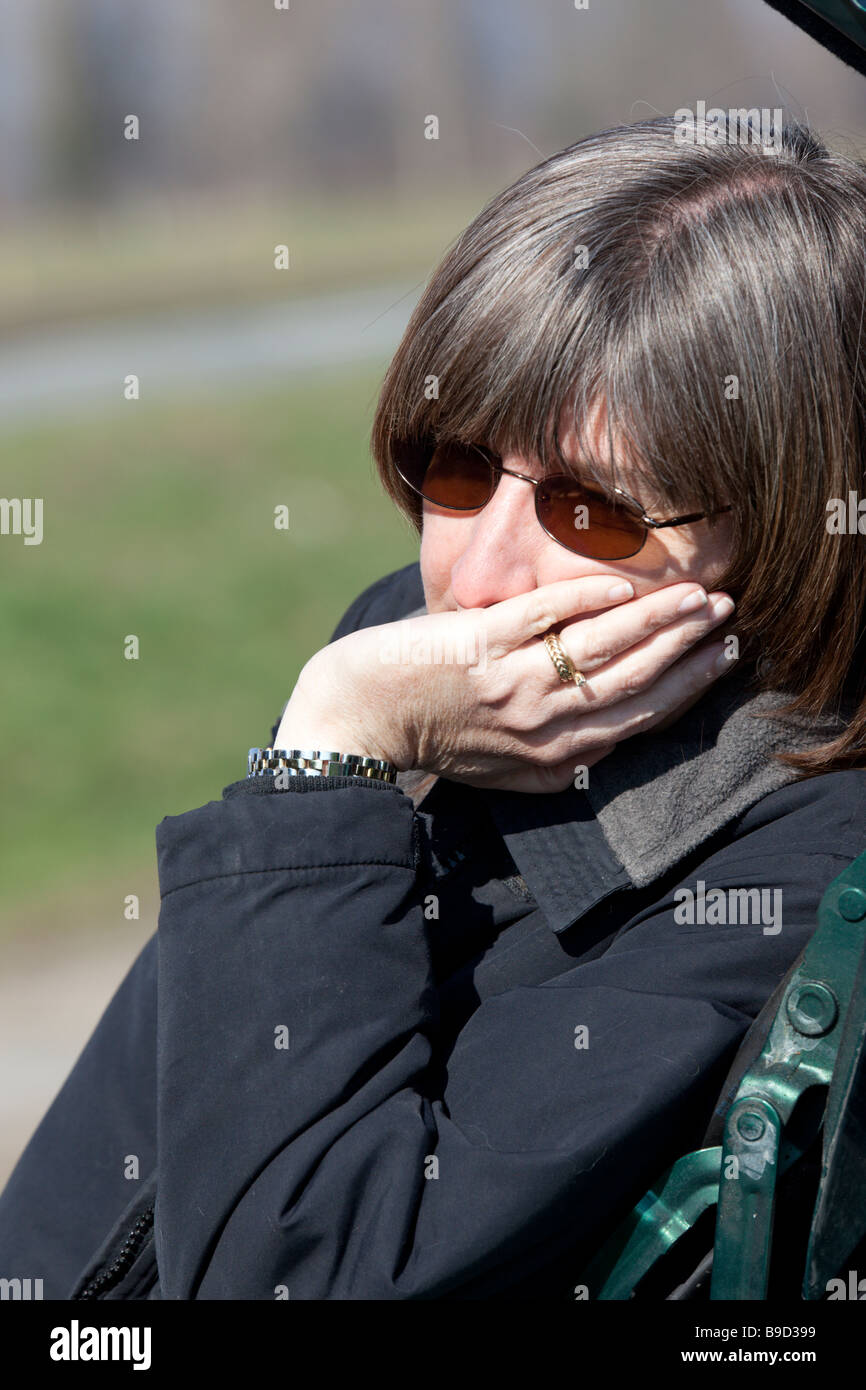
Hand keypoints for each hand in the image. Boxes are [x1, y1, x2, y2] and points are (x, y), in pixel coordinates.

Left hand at [276, 576, 737, 794]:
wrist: (355, 724)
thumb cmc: (429, 739)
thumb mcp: (503, 768)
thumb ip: (554, 755)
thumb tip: (604, 741)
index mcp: (555, 761)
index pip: (641, 719)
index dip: (689, 686)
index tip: (724, 655)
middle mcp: (542, 729)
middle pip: (636, 683)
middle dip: (689, 646)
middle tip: (726, 610)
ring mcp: (512, 687)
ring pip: (604, 648)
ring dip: (658, 617)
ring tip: (695, 590)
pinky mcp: (479, 647)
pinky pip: (546, 618)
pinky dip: (588, 598)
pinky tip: (621, 581)